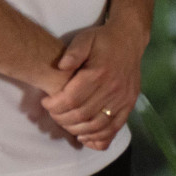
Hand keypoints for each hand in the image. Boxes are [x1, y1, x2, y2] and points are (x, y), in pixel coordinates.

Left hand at [40, 19, 148, 149]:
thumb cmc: (103, 40)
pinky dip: (98, 138)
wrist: (129, 39)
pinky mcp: (129, 105)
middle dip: (61, 119)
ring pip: (96, 126)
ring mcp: (123, 99)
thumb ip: (73, 52)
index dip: (54, 106)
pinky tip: (85, 136)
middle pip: (81, 115)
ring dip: (76, 130)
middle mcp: (113, 88)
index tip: (46, 102)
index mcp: (99, 73)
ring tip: (66, 122)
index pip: (71, 100)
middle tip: (53, 113)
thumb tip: (61, 66)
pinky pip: (113, 129)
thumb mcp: (85, 38)